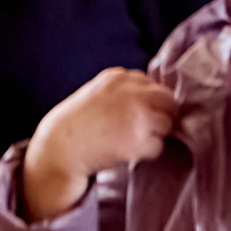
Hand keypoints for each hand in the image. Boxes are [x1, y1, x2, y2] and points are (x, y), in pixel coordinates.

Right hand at [21, 68, 178, 221]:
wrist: (61, 148)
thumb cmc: (79, 123)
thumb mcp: (100, 92)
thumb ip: (125, 90)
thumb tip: (158, 97)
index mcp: (119, 77)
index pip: (154, 85)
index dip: (151, 103)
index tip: (139, 114)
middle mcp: (130, 91)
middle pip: (169, 102)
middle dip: (163, 116)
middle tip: (146, 129)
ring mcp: (136, 114)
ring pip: (167, 124)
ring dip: (155, 135)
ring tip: (131, 140)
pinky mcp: (138, 139)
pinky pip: (158, 146)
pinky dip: (147, 152)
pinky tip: (127, 151)